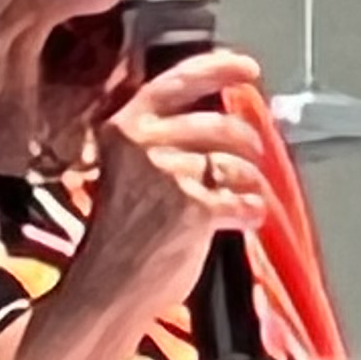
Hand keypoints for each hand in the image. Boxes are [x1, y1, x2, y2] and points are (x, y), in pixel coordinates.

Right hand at [0, 50, 268, 359]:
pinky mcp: (192, 207)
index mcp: (123, 128)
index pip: (177, 81)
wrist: (105, 291)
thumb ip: (161, 145)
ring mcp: (168, 174)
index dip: (219, 67)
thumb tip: (215, 132)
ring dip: (252, 181)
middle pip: (217, 123)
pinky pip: (241, 200)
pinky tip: (247, 218)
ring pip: (234, 163)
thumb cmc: (117, 242)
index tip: (247, 68)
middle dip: (247, 139)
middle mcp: (143, 143)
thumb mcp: (126, 174)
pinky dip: (251, 210)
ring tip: (248, 196)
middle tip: (255, 153)